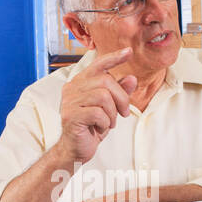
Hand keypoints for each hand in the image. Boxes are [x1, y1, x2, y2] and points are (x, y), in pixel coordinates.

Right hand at [55, 48, 137, 164]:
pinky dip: (105, 122)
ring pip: (103, 96)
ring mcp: (69, 101)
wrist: (76, 149)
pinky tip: (100, 128)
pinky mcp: (71, 115)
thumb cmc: (91, 127)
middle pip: (105, 81)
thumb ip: (119, 92)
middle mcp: (72, 88)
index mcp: (80, 82)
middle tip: (124, 113)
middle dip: (121, 98)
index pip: (98, 64)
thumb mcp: (110, 108)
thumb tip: (132, 78)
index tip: (129, 52)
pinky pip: (98, 113)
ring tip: (109, 122)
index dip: (114, 57)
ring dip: (112, 113)